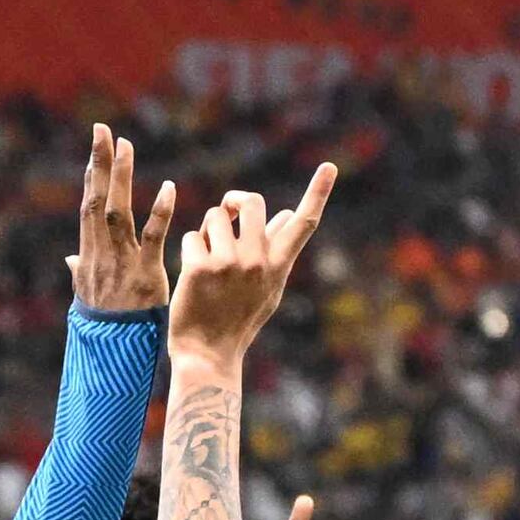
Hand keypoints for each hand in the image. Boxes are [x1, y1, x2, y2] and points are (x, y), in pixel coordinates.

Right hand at [68, 121, 184, 315]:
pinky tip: (168, 187)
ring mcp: (121, 261)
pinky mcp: (145, 274)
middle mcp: (101, 252)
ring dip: (121, 177)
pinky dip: (159, 212)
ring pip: (117, 211)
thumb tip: (71, 259)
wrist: (112, 355)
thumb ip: (80, 272)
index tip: (98, 146)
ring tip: (126, 146)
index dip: (93, 175)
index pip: (89, 206)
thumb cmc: (104, 325)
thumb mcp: (88, 295)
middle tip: (103, 130)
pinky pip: (152, 238)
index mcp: (89, 253)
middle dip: (100, 164)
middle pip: (96, 199)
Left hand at [164, 162, 333, 362]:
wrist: (209, 353)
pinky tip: (193, 275)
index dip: (318, 192)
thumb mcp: (266, 287)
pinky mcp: (200, 268)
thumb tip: (287, 212)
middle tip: (227, 213)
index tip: (329, 166)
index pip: (303, 223)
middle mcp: (258, 262)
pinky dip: (190, 250)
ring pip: (215, 217)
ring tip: (208, 260)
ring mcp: (229, 264)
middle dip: (234, 202)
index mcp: (278, 265)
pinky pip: (193, 236)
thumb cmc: (237, 318)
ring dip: (208, 231)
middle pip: (250, 202)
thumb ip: (276, 248)